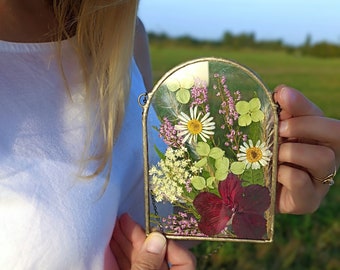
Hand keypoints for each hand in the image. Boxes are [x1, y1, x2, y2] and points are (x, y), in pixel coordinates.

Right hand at [110, 214, 195, 269]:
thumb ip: (147, 264)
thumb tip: (157, 237)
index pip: (184, 260)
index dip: (168, 243)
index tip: (150, 229)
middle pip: (157, 256)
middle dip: (140, 237)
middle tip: (125, 219)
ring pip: (141, 260)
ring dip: (127, 243)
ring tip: (115, 225)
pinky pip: (130, 267)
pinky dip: (121, 255)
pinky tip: (112, 241)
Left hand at [274, 85, 339, 213]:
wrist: (251, 192)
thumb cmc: (262, 158)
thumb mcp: (269, 133)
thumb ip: (278, 114)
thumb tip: (281, 92)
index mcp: (318, 136)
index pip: (318, 114)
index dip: (301, 103)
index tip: (280, 96)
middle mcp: (327, 156)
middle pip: (336, 131)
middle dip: (303, 125)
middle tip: (279, 130)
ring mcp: (320, 181)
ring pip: (324, 158)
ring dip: (292, 152)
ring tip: (274, 156)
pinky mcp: (308, 201)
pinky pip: (301, 181)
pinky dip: (283, 173)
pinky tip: (273, 174)